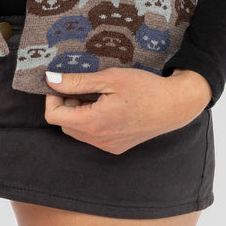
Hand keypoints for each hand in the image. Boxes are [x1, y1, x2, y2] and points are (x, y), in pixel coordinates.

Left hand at [44, 67, 211, 154]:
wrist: (174, 106)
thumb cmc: (143, 88)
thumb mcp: (108, 78)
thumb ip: (77, 81)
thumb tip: (51, 79)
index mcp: (93, 123)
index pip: (54, 116)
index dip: (53, 97)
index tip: (64, 82)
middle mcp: (99, 140)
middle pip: (65, 124)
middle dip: (67, 105)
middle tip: (83, 86)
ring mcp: (108, 146)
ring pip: (78, 132)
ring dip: (79, 113)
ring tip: (97, 94)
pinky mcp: (117, 147)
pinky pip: (93, 137)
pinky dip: (92, 122)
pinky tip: (108, 106)